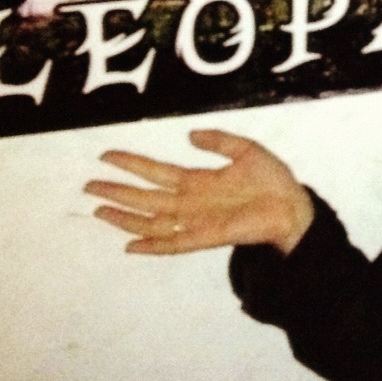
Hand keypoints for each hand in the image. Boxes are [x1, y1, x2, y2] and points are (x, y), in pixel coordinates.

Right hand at [86, 129, 313, 255]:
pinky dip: (152, 245)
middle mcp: (190, 202)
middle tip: (88, 185)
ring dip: (125, 217)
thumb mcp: (246, 149)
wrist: (292, 206)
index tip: (106, 156)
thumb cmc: (271, 180)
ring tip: (99, 209)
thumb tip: (189, 134)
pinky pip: (174, 244)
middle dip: (117, 191)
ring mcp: (195, 221)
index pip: (155, 171)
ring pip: (151, 221)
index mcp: (197, 180)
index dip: (131, 163)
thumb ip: (218, 141)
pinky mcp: (206, 237)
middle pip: (144, 197)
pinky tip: (130, 245)